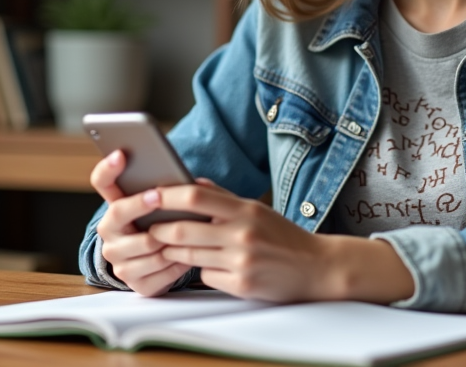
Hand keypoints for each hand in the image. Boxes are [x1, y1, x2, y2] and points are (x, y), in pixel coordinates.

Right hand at [90, 150, 190, 295]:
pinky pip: (159, 271)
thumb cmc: (168, 226)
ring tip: (190, 230)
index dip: (108, 167)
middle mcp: (109, 233)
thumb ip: (167, 191)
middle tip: (158, 196)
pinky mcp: (134, 283)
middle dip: (140, 204)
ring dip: (169, 238)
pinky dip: (177, 263)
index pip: (102, 182)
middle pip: (118, 212)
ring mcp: (118, 260)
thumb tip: (190, 182)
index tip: (121, 154)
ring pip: (145, 244)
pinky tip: (189, 255)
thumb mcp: (165, 208)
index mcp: (115, 208)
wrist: (163, 267)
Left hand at [145, 180, 414, 303]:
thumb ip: (224, 198)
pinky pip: (206, 276)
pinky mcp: (241, 283)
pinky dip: (202, 271)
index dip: (167, 195)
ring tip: (169, 247)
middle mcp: (241, 233)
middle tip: (148, 229)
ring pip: (189, 255)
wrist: (317, 267)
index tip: (148, 195)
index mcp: (245, 209)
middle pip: (183, 229)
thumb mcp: (257, 210)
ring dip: (175, 252)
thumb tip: (193, 182)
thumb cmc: (283, 236)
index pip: (196, 196)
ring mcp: (240, 260)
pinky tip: (212, 268)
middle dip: (160, 230)